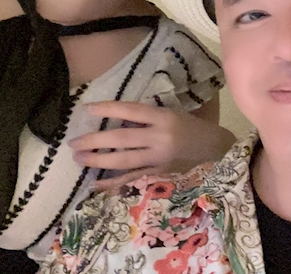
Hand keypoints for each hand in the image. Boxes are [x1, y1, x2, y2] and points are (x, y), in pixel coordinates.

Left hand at [69, 101, 235, 189]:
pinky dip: (113, 182)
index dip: (109, 109)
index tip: (88, 109)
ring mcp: (159, 159)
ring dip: (99, 160)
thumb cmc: (192, 127)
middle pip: (123, 139)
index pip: (132, 111)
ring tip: (80, 158)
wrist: (216, 150)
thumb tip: (116, 118)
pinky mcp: (159, 175)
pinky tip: (95, 182)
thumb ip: (147, 117)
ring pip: (124, 161)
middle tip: (74, 141)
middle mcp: (160, 138)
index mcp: (164, 118)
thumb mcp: (172, 114)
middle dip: (96, 140)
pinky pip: (132, 179)